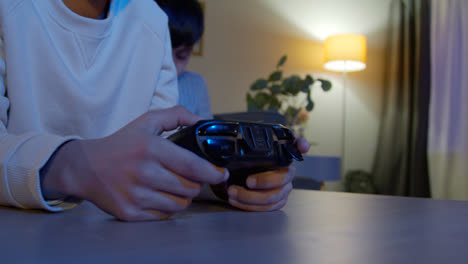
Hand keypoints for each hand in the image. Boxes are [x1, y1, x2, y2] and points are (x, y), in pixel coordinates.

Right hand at [41, 106, 227, 220]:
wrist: (84, 168)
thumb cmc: (120, 144)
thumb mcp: (146, 122)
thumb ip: (176, 115)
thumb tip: (203, 121)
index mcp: (151, 149)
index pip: (192, 166)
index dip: (212, 173)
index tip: (221, 173)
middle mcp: (144, 173)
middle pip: (190, 188)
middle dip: (196, 183)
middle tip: (190, 177)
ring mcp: (136, 195)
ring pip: (180, 204)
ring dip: (184, 197)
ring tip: (176, 186)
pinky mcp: (130, 213)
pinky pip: (164, 215)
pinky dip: (168, 207)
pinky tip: (161, 196)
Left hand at [227, 138, 309, 210]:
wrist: (226, 182)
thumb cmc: (233, 167)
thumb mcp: (231, 157)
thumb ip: (235, 153)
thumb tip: (232, 161)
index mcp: (277, 155)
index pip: (295, 146)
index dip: (301, 145)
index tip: (301, 146)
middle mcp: (285, 170)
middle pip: (283, 177)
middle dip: (264, 181)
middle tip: (247, 181)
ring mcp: (283, 187)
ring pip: (274, 196)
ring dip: (251, 197)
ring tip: (233, 193)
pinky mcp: (277, 201)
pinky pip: (269, 208)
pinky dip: (251, 206)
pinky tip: (237, 201)